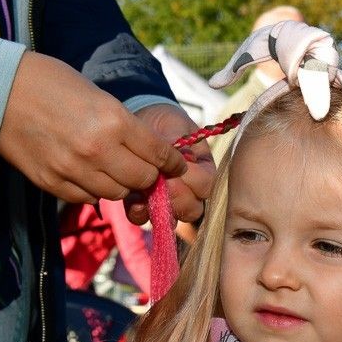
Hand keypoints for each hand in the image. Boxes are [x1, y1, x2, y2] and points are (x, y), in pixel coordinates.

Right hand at [0, 51, 184, 202]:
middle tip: (145, 169)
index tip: (175, 164)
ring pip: (116, 193)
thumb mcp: (98, 95)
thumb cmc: (50, 82)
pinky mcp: (52, 183)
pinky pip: (87, 198)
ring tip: (113, 169)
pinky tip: (87, 174)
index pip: (159, 155)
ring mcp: (73, 170)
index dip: (173, 162)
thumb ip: (123, 126)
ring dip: (120, 184)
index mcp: (114, 121)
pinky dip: (93, 190)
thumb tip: (148, 151)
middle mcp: (98, 150)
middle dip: (149, 176)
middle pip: (142, 180)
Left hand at [124, 103, 214, 225]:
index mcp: (204, 171)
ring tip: (146, 190)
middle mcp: (190, 191)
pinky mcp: (144, 204)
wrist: (142, 122)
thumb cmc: (165, 124)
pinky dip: (140, 212)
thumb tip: (184, 158)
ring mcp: (167, 200)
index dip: (192, 180)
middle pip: (192, 209)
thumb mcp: (175, 125)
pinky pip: (144, 218)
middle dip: (176, 196)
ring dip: (159, 207)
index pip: (206, 187)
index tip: (177, 167)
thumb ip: (178, 141)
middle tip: (160, 180)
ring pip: (171, 218)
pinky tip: (135, 200)